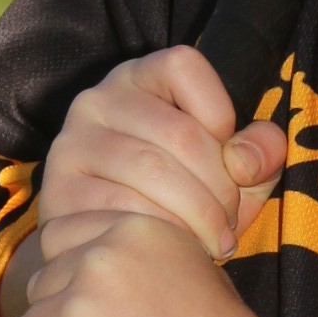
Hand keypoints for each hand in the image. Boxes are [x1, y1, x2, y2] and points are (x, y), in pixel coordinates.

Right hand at [40, 46, 285, 257]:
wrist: (116, 246)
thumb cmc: (185, 195)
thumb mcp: (232, 168)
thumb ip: (258, 151)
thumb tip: (244, 162)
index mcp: (140, 78)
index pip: (184, 66)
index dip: (220, 112)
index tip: (231, 160)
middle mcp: (97, 101)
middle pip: (178, 132)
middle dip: (220, 189)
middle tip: (231, 226)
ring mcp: (72, 144)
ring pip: (151, 171)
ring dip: (197, 217)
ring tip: (214, 243)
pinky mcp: (59, 192)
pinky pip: (120, 209)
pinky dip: (161, 235)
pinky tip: (176, 249)